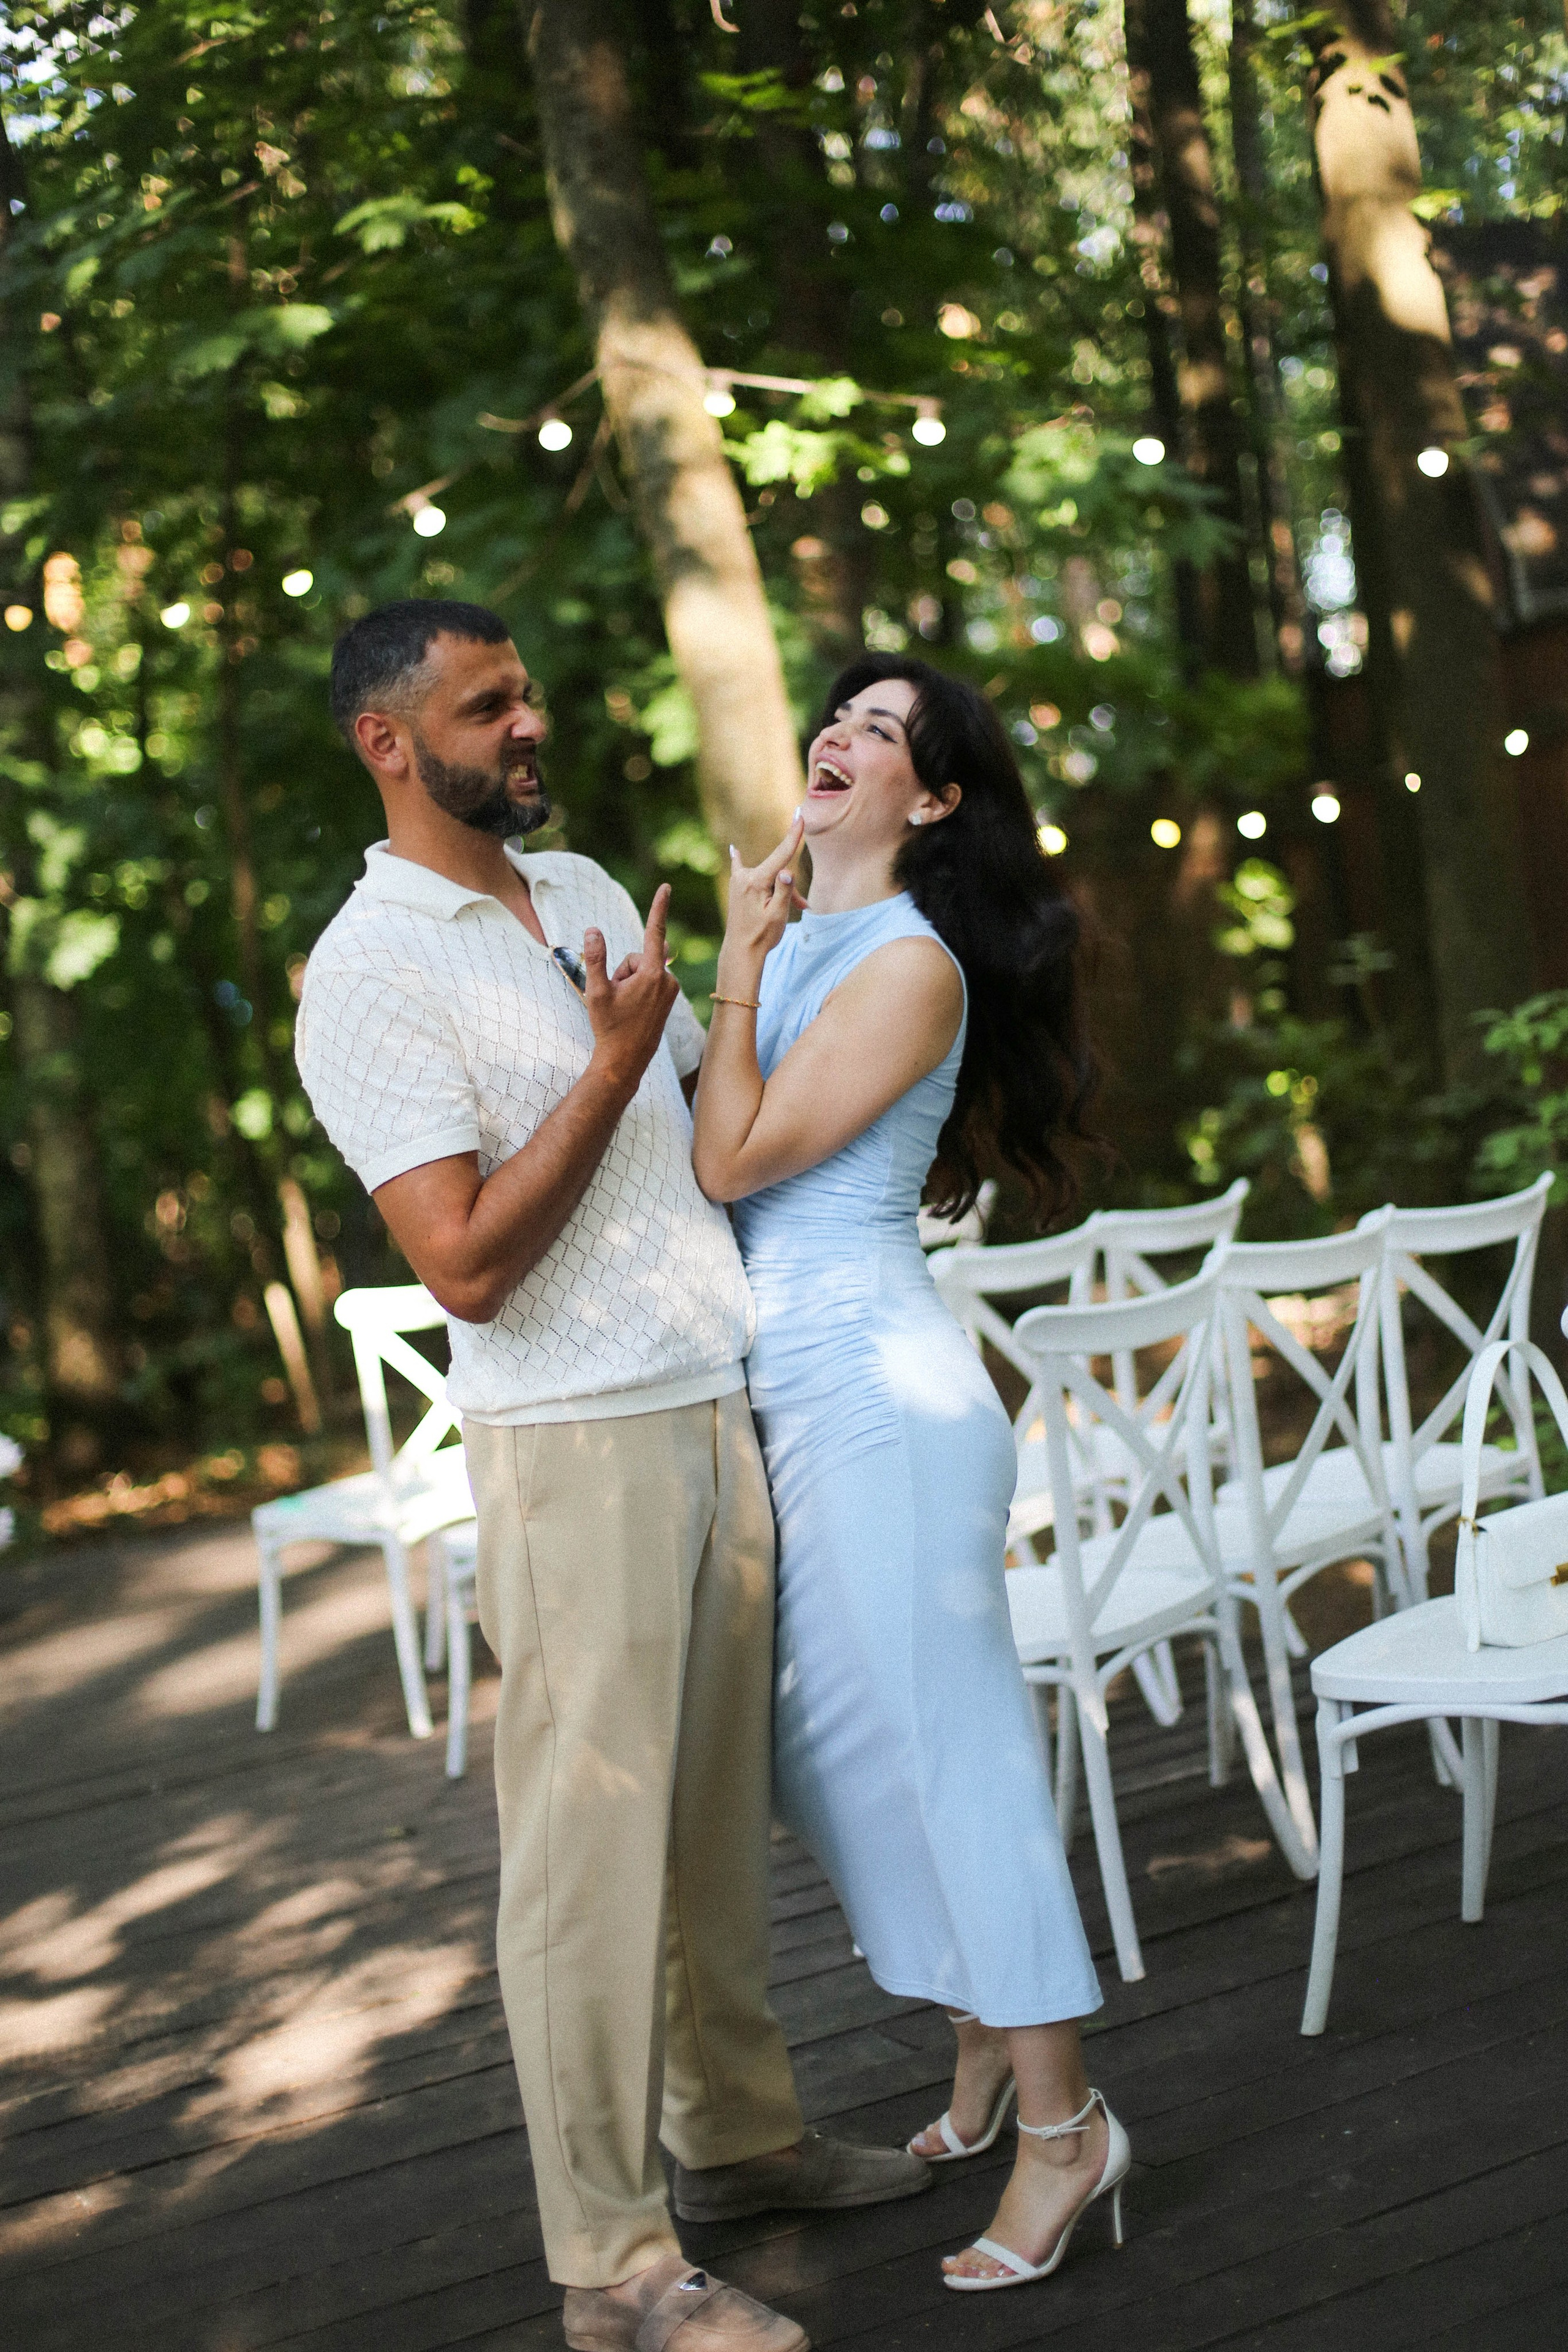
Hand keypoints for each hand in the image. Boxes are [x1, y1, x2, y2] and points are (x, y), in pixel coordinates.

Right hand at [583, 883, 678, 1095]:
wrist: (625, 1061)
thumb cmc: (610, 1028)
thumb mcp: (596, 991)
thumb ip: (595, 957)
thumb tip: (593, 929)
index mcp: (652, 974)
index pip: (654, 932)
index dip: (658, 907)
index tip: (665, 887)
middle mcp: (667, 980)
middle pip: (638, 957)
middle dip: (623, 971)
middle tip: (616, 998)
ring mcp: (670, 991)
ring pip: (643, 971)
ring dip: (629, 983)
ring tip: (624, 1007)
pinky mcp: (669, 999)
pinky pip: (650, 982)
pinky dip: (638, 990)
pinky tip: (633, 1012)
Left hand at [719, 815, 803, 987]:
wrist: (741, 952)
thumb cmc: (762, 935)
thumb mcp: (778, 915)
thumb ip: (784, 891)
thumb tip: (788, 871)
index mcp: (757, 882)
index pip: (781, 854)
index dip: (793, 834)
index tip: (800, 814)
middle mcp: (745, 877)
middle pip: (778, 871)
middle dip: (791, 887)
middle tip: (804, 907)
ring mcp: (738, 881)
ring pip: (769, 877)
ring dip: (781, 890)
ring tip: (787, 912)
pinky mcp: (736, 887)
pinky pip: (740, 869)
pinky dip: (740, 861)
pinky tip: (734, 850)